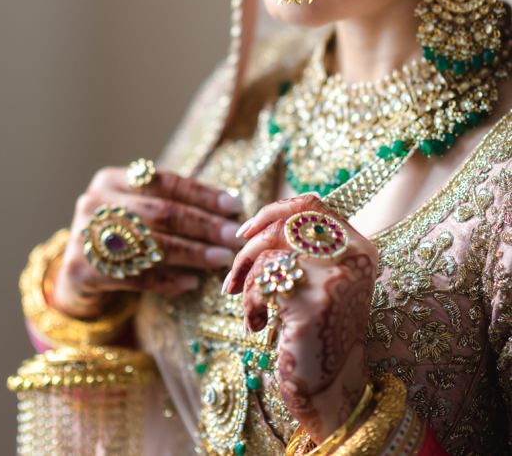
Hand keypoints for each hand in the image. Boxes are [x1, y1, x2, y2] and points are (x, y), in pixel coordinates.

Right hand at [52, 166, 243, 319]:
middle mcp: (94, 203)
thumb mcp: (135, 212)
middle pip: (159, 212)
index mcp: (110, 180)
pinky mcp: (82, 268)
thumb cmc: (120, 237)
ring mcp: (85, 235)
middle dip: (202, 224)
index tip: (233, 205)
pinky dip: (167, 280)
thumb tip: (229, 209)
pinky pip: (135, 276)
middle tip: (233, 236)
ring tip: (221, 259)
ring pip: (150, 244)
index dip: (200, 193)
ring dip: (191, 252)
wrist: (76, 272)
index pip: (163, 181)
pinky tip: (191, 283)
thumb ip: (168, 205)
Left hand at [225, 194, 377, 443]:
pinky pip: (264, 283)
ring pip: (271, 251)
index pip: (311, 204)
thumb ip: (302, 247)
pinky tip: (254, 325)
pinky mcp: (314, 303)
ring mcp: (337, 279)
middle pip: (285, 224)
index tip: (244, 232)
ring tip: (242, 301)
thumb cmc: (315, 330)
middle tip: (233, 278)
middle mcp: (355, 259)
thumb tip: (256, 222)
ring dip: (245, 276)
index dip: (272, 211)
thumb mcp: (317, 280)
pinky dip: (250, 302)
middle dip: (249, 247)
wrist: (328, 388)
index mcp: (360, 247)